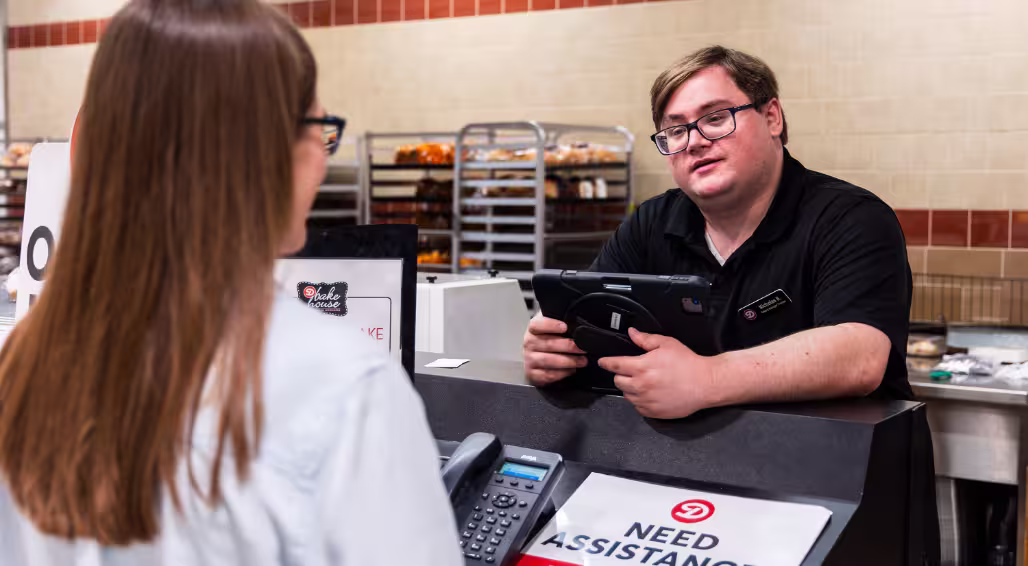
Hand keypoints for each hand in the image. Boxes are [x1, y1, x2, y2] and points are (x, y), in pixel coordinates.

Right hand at [523, 311, 586, 385]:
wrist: (535, 359)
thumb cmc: (547, 341)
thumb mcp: (552, 329)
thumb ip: (561, 323)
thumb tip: (578, 323)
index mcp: (533, 330)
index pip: (536, 325)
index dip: (550, 325)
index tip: (565, 327)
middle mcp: (529, 344)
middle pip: (548, 343)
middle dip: (568, 346)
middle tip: (582, 348)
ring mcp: (529, 359)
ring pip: (548, 360)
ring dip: (568, 361)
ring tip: (582, 361)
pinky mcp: (532, 374)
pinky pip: (547, 374)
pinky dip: (561, 373)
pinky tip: (571, 370)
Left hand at [598, 328, 716, 418]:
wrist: (705, 384)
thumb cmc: (688, 363)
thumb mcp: (667, 344)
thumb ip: (645, 339)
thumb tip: (632, 333)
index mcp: (642, 367)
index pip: (614, 365)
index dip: (606, 362)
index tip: (602, 362)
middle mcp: (641, 386)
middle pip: (618, 381)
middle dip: (622, 375)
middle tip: (633, 371)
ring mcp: (646, 401)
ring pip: (627, 395)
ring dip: (631, 388)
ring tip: (645, 382)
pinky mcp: (653, 412)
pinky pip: (638, 407)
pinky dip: (640, 400)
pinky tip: (651, 393)